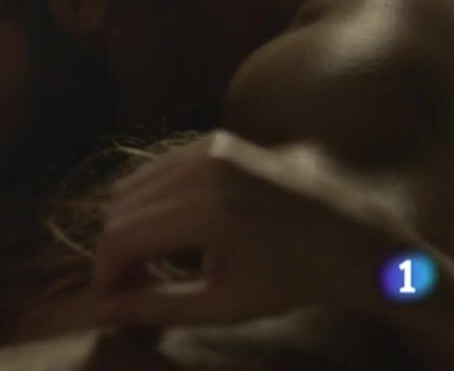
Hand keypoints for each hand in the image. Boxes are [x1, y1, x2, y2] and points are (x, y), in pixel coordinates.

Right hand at [93, 131, 412, 327]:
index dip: (104, 272)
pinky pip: (158, 171)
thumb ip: (157, 306)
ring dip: (128, 227)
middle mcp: (203, 167)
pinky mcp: (215, 141)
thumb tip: (100, 312)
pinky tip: (168, 236)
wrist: (354, 239)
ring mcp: (209, 148)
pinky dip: (150, 204)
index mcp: (208, 210)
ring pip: (134, 187)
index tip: (109, 301)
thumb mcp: (223, 304)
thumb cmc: (293, 281)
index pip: (121, 236)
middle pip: (121, 208)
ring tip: (148, 266)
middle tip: (128, 289)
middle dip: (114, 252)